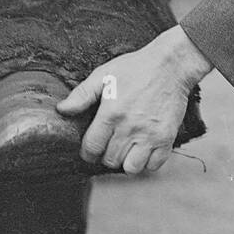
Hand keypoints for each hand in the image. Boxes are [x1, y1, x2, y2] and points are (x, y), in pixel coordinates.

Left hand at [57, 27, 211, 174]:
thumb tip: (62, 110)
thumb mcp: (104, 75)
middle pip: (110, 160)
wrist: (171, 65)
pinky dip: (147, 162)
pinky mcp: (167, 138)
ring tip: (127, 148)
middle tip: (110, 144)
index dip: (88, 152)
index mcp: (111, 114)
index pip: (92, 148)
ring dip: (126, 161)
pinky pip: (154, 165)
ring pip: (131, 168)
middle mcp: (130, 128)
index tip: (91, 149)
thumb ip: (82, 94)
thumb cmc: (136, 68)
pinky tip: (144, 148)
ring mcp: (150, 135)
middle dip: (106, 155)